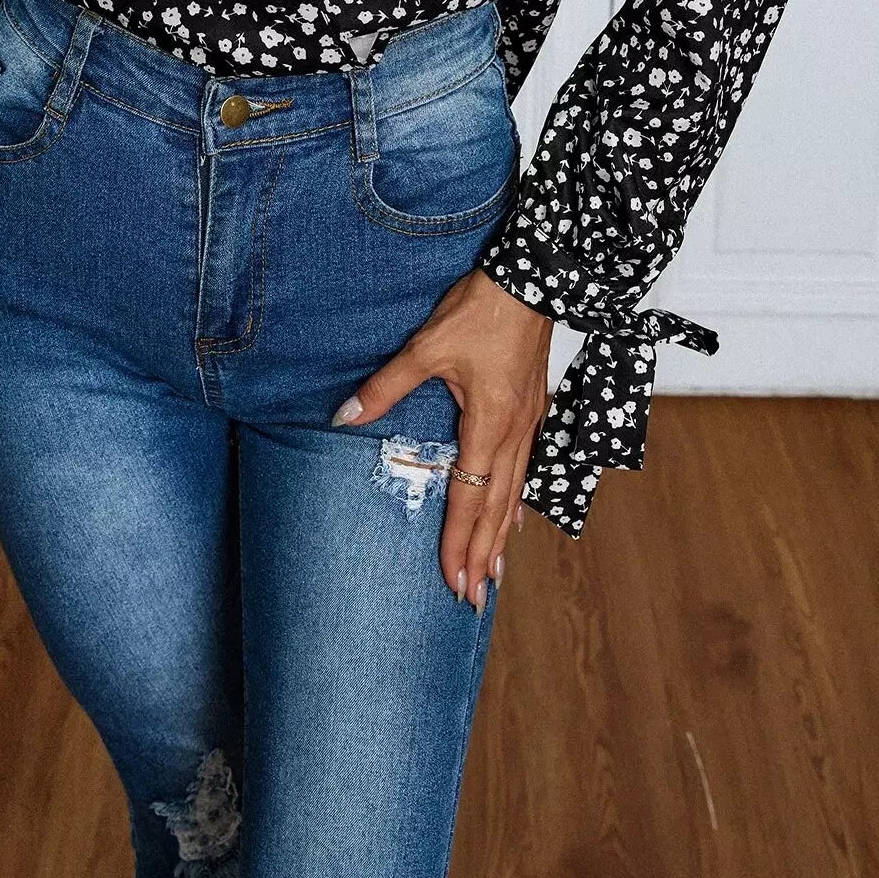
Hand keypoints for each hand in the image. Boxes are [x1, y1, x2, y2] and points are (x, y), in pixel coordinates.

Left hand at [331, 265, 551, 611]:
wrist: (532, 279)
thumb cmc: (481, 311)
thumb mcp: (426, 346)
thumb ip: (386, 387)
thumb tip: (345, 417)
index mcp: (489, 425)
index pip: (471, 498)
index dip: (461, 543)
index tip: (455, 581)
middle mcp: (514, 433)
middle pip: (497, 508)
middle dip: (483, 556)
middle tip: (475, 599)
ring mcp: (529, 423)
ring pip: (514, 492)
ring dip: (501, 535)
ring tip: (494, 572)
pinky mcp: (533, 409)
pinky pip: (525, 468)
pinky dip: (516, 499)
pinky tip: (514, 515)